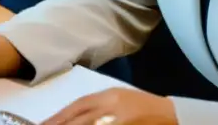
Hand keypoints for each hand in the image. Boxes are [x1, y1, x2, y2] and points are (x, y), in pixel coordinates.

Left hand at [42, 88, 176, 124]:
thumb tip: (73, 117)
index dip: (59, 116)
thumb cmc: (145, 108)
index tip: (43, 124)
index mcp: (110, 96)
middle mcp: (112, 106)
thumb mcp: (120, 101)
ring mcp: (119, 120)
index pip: (78, 106)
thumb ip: (98, 108)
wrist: (174, 115)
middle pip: (80, 118)